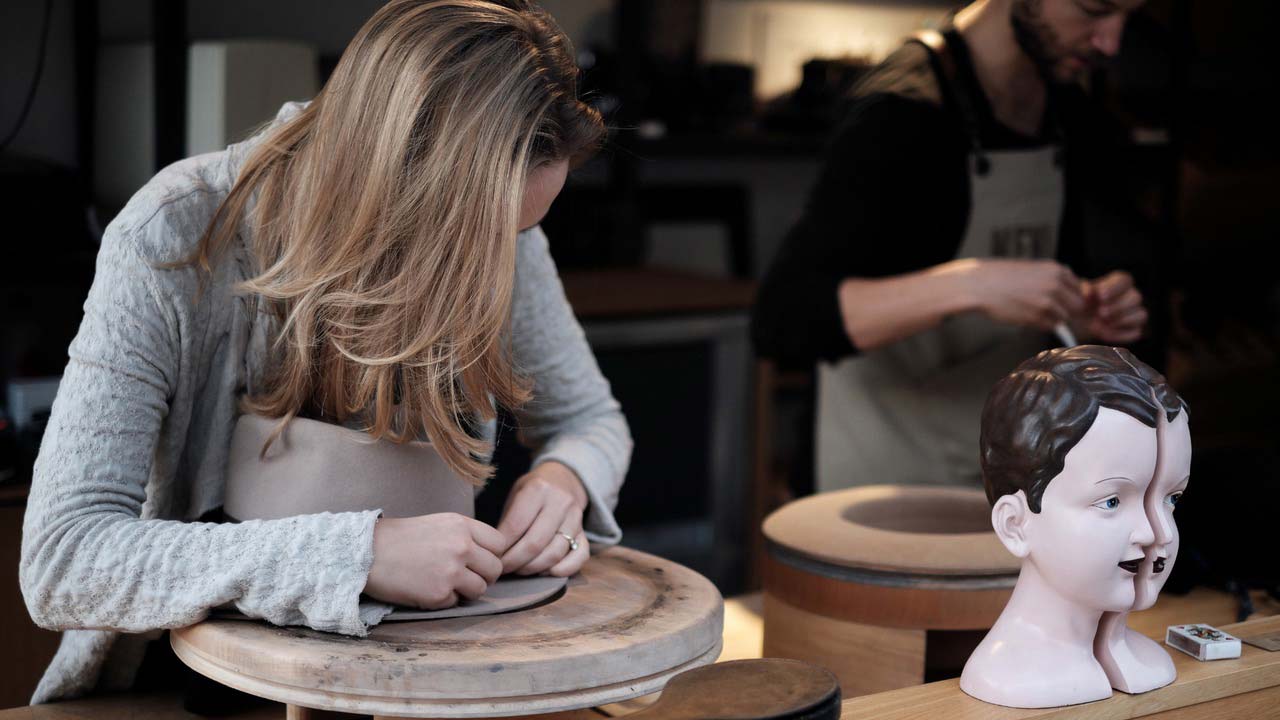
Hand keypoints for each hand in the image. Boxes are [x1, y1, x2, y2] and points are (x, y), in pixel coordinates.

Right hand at [363, 513, 504, 608]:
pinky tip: (426, 589)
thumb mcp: (439, 524)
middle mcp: (461, 546)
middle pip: (495, 569)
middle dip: (484, 576)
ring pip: (480, 589)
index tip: (478, 560)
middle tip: (465, 577)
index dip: (491, 554)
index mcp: (462, 525)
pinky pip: (456, 602)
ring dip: (466, 590)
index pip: (499, 543)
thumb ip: (466, 535)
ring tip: (445, 583)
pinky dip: (444, 600)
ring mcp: (451, 571)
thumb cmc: (401, 538)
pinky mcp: (439, 594)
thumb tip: (490, 556)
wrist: (367, 553)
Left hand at [497, 461, 588, 577]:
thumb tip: (493, 551)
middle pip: (535, 543)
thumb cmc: (533, 491)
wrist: (564, 480)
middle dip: (514, 562)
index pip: (516, 525)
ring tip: (518, 570)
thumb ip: (508, 519)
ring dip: (533, 568)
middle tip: (502, 569)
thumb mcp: (517, 493)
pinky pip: (579, 557)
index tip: (492, 556)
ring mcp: (576, 518)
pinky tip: (546, 573)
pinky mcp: (585, 533)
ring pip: (554, 553)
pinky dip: (563, 570)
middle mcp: (560, 502)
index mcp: (538, 489)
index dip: (502, 546)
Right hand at [955, 258, 1084, 330]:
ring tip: (1032, 311)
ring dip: (1052, 318)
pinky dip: (1040, 325)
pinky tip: (1025, 315)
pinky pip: (1049, 327)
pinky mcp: (1037, 317)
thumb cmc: (1002, 278)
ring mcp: (1048, 302)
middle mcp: (1056, 285)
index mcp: (1056, 270)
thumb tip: (1068, 294)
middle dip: (1068, 311)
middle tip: (1053, 312)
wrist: (980, 285)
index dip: (1072, 298)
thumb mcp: (1033, 269)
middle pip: (1078, 306)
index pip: (1080, 289)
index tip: (1065, 303)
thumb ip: (1053, 279)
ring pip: (1064, 318)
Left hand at [1076, 271, 1146, 343]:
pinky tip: (1104, 334)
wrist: (1082, 318)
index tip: (1100, 296)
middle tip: (1101, 313)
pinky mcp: (1134, 329)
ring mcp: (1135, 313)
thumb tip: (1087, 291)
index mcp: (1119, 282)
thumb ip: (1085, 290)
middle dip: (1118, 307)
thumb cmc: (1084, 301)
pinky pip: (1136, 332)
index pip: (1125, 280)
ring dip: (1122, 320)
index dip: (1114, 288)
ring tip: (1102, 324)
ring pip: (1141, 315)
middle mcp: (1131, 296)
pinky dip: (1121, 334)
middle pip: (1136, 297)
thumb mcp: (1080, 293)